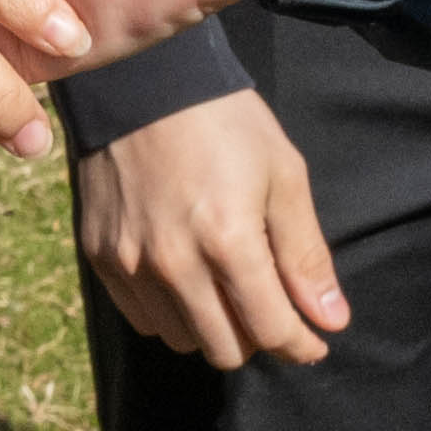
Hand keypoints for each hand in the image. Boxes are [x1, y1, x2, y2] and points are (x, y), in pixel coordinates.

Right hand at [74, 86, 345, 372]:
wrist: (142, 81)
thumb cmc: (224, 122)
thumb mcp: (283, 175)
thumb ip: (306, 255)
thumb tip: (330, 320)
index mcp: (228, 241)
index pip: (271, 330)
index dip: (301, 345)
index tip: (314, 340)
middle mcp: (173, 262)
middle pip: (225, 349)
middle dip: (258, 337)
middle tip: (270, 306)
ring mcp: (130, 262)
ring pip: (182, 340)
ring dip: (213, 327)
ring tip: (227, 287)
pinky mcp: (100, 256)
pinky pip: (143, 318)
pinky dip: (171, 312)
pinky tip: (187, 277)